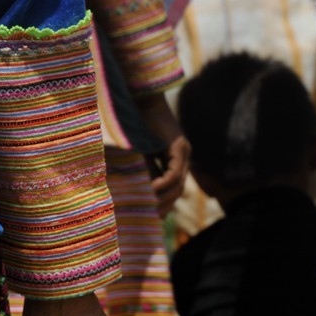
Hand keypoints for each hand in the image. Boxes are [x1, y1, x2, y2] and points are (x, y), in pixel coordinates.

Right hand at [136, 92, 190, 212]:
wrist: (140, 98)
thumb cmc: (135, 121)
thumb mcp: (138, 150)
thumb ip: (141, 165)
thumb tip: (132, 186)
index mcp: (174, 158)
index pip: (174, 186)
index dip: (164, 201)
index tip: (152, 214)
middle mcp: (183, 156)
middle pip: (179, 189)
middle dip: (166, 204)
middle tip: (152, 217)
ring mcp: (184, 152)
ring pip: (178, 184)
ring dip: (164, 197)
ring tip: (149, 207)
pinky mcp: (179, 147)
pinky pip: (174, 172)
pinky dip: (163, 183)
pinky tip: (151, 190)